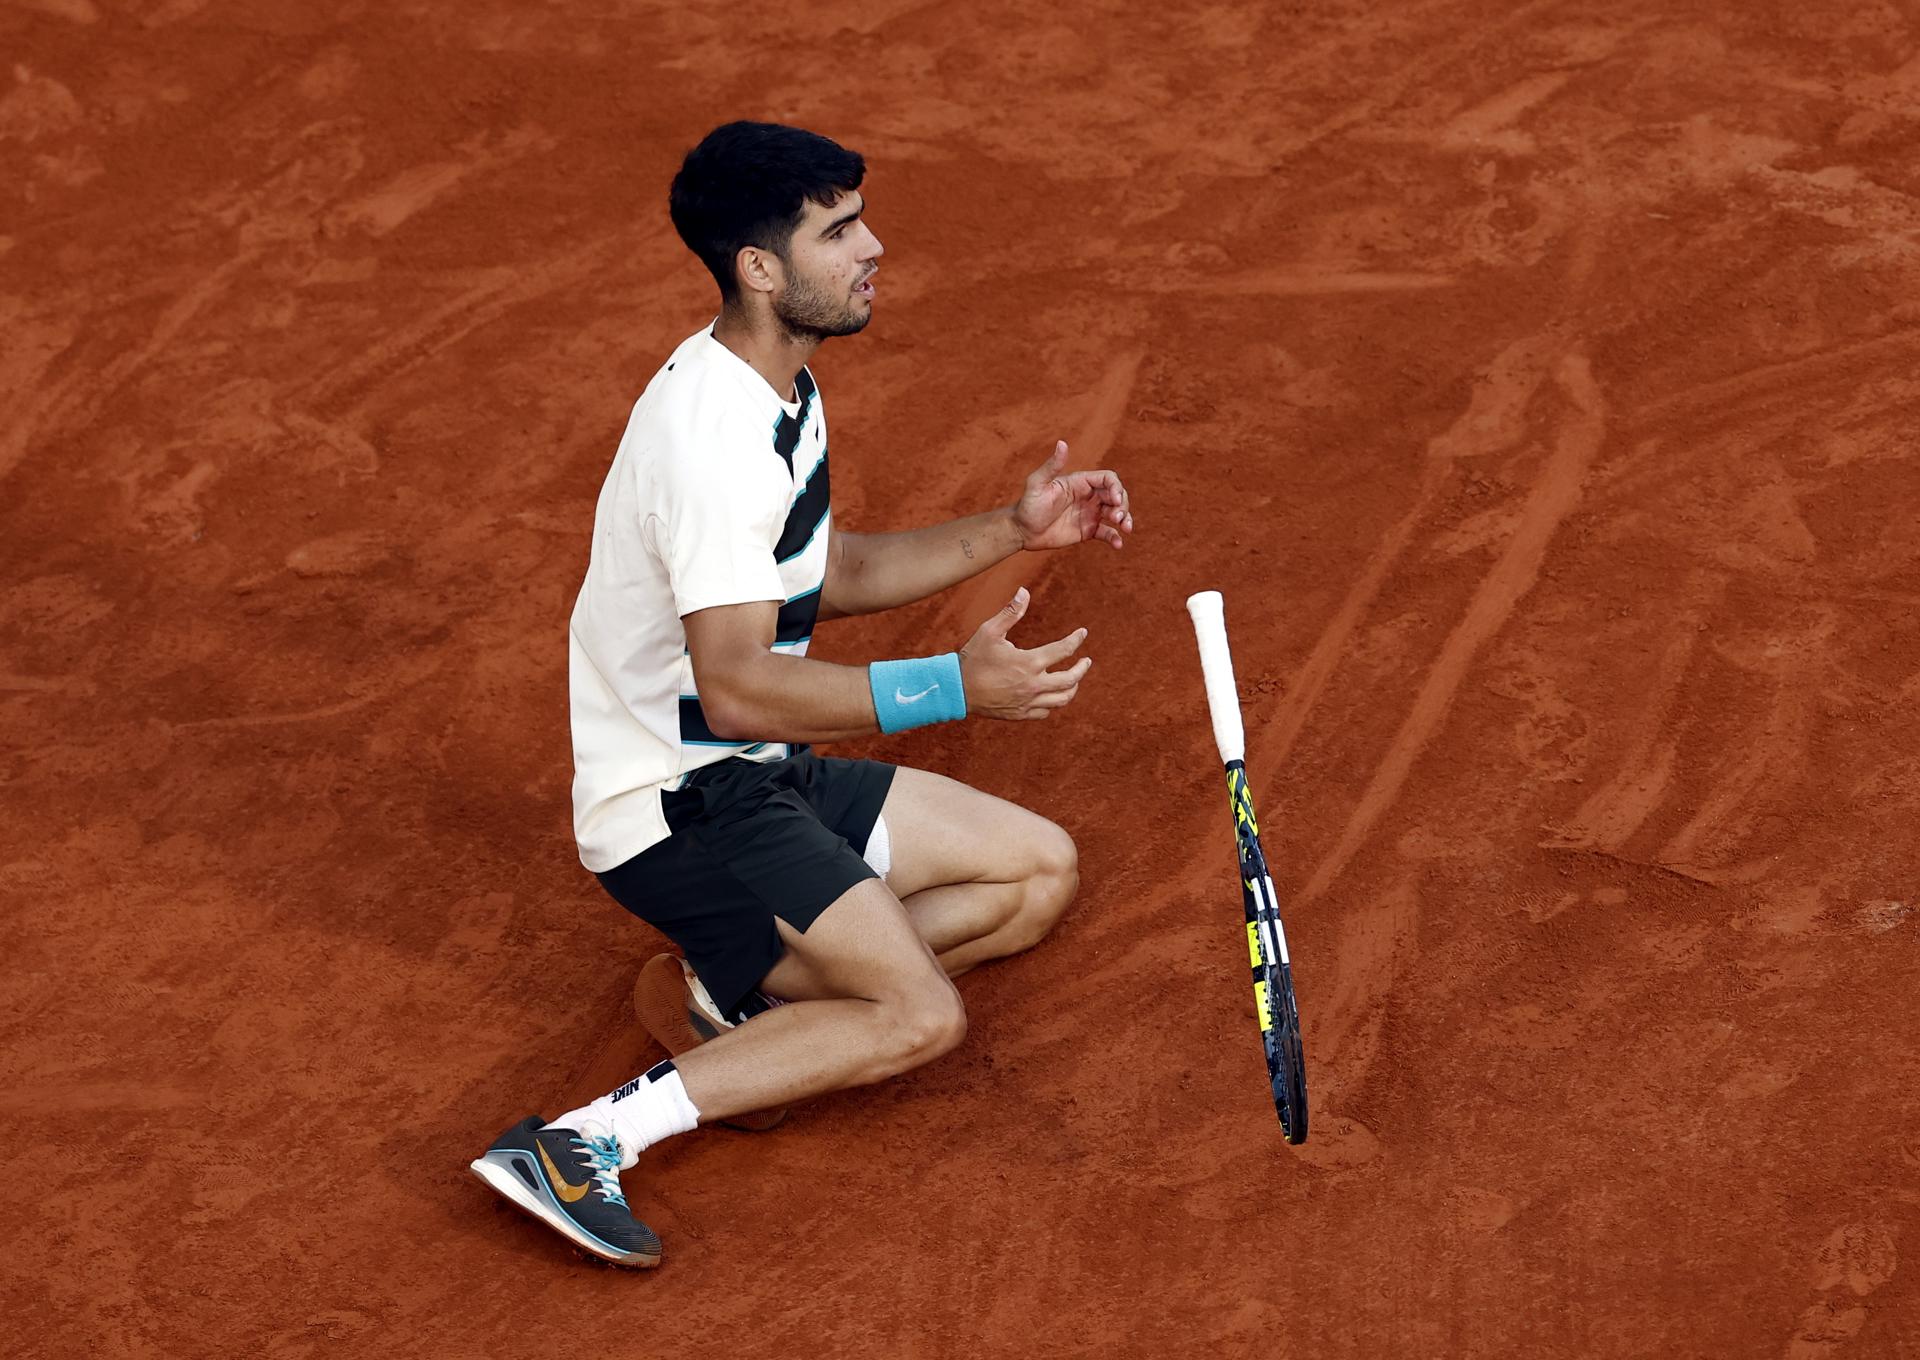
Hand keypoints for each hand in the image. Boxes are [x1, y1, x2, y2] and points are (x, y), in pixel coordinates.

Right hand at [958, 587, 1091, 720]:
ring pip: (1062, 699)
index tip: (1082, 633)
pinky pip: (1045, 712)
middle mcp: (1033, 684)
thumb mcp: (990, 631)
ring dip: (1072, 688)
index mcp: (1029, 662)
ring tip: (1074, 681)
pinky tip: (1050, 696)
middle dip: (1082, 668)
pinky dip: (1052, 704)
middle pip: (1071, 679)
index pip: (1063, 649)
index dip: (1076, 639)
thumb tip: (1024, 591)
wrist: (957, 689)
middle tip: (1086, 661)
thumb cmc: (973, 658)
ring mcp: (1028, 701)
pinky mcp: (1020, 714)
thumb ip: (1010, 612)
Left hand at [1012, 441, 1132, 551]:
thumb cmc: (1028, 504)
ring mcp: (1090, 514)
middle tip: (1117, 518)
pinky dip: (1115, 537)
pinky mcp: (1088, 530)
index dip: (1116, 487)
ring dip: (1125, 519)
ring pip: (1116, 513)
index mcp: (1081, 482)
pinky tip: (1118, 544)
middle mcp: (1089, 496)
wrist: (1022, 530)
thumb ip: (1052, 465)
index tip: (1115, 500)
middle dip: (1123, 505)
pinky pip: (1107, 532)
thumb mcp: (1038, 484)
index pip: (1108, 479)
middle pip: (1117, 495)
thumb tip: (1062, 443)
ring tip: (1125, 529)